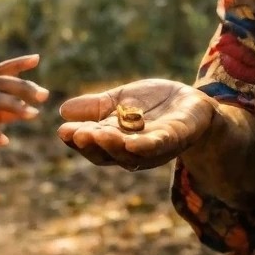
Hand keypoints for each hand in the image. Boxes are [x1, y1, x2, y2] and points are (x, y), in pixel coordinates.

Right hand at [57, 79, 215, 171]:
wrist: (191, 104)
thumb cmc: (152, 105)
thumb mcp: (120, 101)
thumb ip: (96, 107)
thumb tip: (63, 110)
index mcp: (115, 140)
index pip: (92, 144)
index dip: (77, 140)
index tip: (63, 130)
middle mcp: (132, 150)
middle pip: (108, 154)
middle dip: (92, 144)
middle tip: (77, 133)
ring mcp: (154, 147)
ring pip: (131, 153)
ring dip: (114, 145)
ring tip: (98, 133)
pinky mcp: (175, 138)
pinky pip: (159, 145)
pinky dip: (146, 146)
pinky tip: (132, 142)